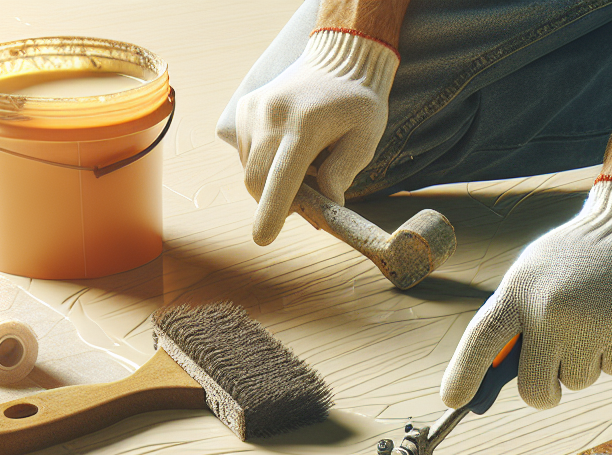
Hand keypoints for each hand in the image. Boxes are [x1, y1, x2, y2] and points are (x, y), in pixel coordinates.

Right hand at [235, 29, 397, 245]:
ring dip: (271, 184)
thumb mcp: (365, 140)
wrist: (340, 59)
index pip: (281, 179)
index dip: (271, 213)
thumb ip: (343, 173)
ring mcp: (255, 110)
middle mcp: (272, 116)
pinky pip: (248, 154)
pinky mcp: (246, 108)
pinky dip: (265, 165)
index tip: (263, 239)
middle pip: (257, 181)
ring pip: (251, 170)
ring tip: (303, 169)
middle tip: (306, 205)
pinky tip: (289, 153)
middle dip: (273, 204)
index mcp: (305, 125)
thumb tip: (326, 204)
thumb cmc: (359, 104)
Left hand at [440, 177, 611, 409]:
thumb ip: (511, 325)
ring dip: (587, 362)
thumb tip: (487, 384)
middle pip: (534, 390)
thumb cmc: (577, 260)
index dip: (463, 375)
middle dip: (544, 391)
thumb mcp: (533, 277)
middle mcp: (550, 308)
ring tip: (597, 317)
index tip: (453, 401)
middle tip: (554, 371)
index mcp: (520, 290)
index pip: (480, 342)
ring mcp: (593, 321)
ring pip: (579, 382)